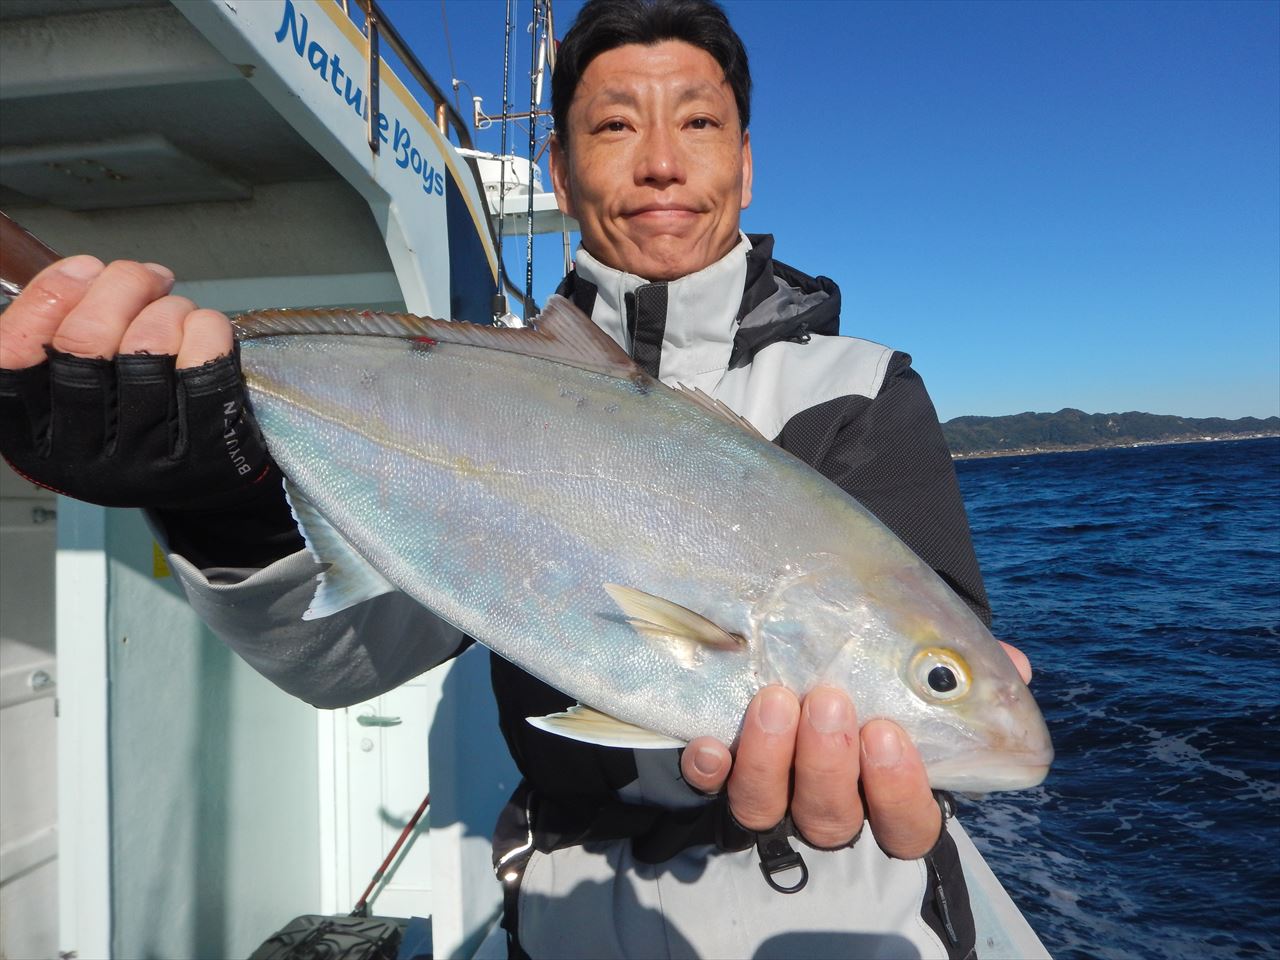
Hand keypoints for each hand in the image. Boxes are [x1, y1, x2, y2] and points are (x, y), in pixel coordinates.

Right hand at [0, 256, 273, 509]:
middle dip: (119, 286)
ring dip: (166, 308)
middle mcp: (80, 457)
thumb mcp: (73, 391)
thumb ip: (61, 333)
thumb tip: (85, 271)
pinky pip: (204, 366)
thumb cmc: (132, 423)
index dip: (48, 295)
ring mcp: (143, 460)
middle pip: (84, 341)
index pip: (10, 355)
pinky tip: (204, 328)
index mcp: (29, 438)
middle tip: (143, 275)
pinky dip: (206, 328)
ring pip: (147, 347)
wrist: (203, 486)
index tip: (85, 266)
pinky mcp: (203, 455)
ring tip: (175, 309)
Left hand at [680, 642, 1033, 857]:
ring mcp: (770, 787)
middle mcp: (827, 799)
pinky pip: (707, 787)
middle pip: (832, 820)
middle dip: (830, 766)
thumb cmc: (875, 650)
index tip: (889, 734)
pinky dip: (710, 768)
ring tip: (775, 698)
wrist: (795, 623)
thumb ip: (967, 664)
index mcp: (886, 786)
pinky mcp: (721, 765)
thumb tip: (1015, 665)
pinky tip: (710, 741)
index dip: (899, 793)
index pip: (907, 826)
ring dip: (772, 759)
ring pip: (766, 809)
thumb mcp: (921, 650)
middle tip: (831, 702)